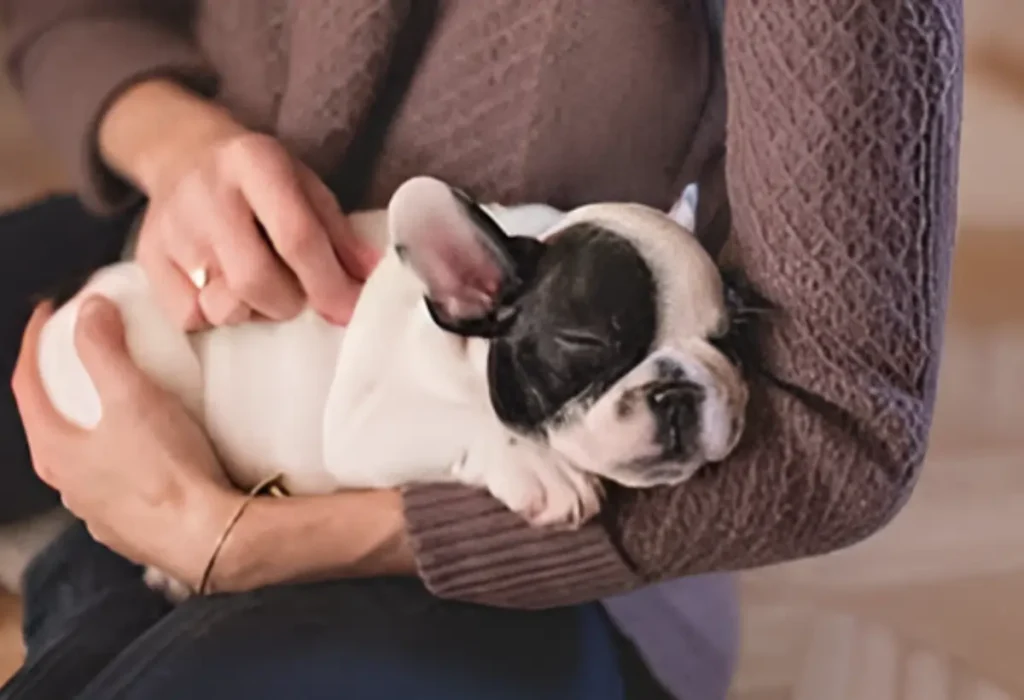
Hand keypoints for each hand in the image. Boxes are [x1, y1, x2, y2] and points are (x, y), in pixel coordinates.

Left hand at [11, 298, 242, 587]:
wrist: (209, 537)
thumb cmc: (168, 473)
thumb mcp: (133, 397)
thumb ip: (105, 349)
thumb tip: (90, 311)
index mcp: (56, 451)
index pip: (27, 386)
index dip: (34, 344)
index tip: (48, 316)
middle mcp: (68, 486)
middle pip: (53, 423)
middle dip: (65, 386)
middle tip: (84, 357)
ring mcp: (99, 511)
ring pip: (87, 457)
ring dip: (97, 426)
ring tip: (125, 403)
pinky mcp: (132, 528)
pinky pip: (120, 483)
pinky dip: (127, 457)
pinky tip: (154, 452)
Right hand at [102, 80, 378, 329]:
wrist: (181, 152)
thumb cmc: (258, 178)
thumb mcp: (305, 186)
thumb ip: (338, 234)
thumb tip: (371, 280)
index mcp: (254, 162)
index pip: (296, 237)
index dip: (328, 283)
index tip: (348, 310)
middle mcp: (207, 193)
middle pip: (255, 280)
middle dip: (289, 302)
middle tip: (296, 294)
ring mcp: (171, 228)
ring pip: (223, 306)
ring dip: (253, 310)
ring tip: (257, 286)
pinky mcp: (147, 258)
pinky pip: (189, 317)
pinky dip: (215, 316)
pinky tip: (223, 289)